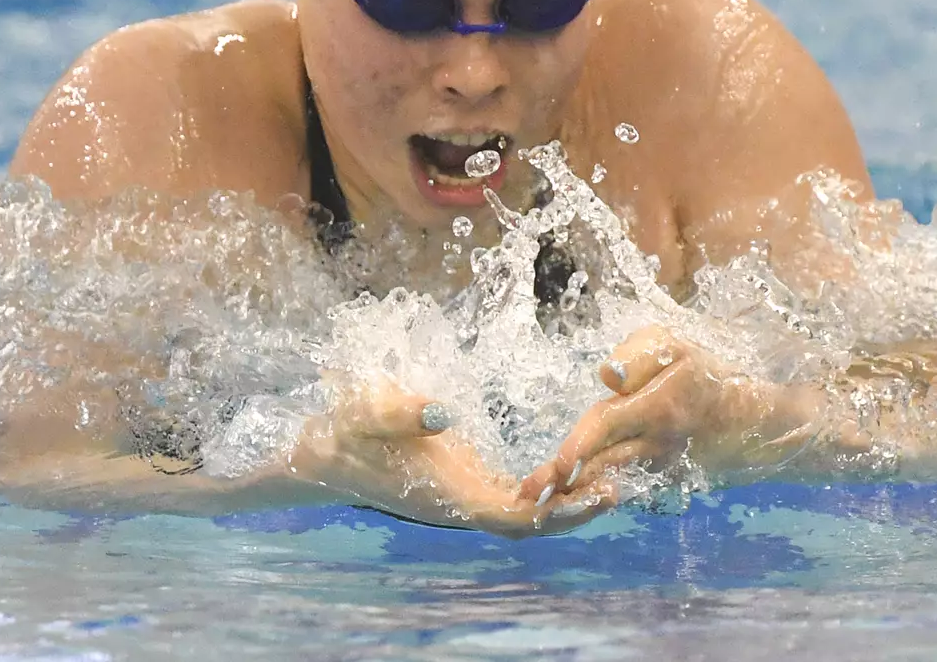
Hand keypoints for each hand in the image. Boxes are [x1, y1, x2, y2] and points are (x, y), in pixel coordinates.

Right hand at [278, 377, 615, 538]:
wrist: (317, 454)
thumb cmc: (340, 434)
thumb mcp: (362, 414)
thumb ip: (399, 413)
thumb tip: (443, 414)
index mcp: (446, 496)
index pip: (513, 517)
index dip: (555, 510)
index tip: (592, 493)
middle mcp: (460, 504)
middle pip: (530, 524)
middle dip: (574, 512)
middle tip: (619, 486)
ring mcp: (461, 496)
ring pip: (524, 513)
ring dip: (563, 501)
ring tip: (607, 476)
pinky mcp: (462, 482)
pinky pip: (512, 496)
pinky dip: (543, 488)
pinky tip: (567, 468)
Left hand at [520, 325, 815, 502]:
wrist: (765, 426)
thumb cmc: (714, 377)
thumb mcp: (678, 348)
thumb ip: (636, 354)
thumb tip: (604, 378)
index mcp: (659, 407)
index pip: (606, 423)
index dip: (578, 445)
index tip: (556, 464)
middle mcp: (659, 444)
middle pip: (603, 462)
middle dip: (565, 478)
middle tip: (529, 493)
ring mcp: (664, 468)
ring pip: (613, 481)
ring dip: (578, 491)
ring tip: (541, 503)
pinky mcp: (669, 483)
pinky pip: (631, 489)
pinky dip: (604, 494)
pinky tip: (578, 500)